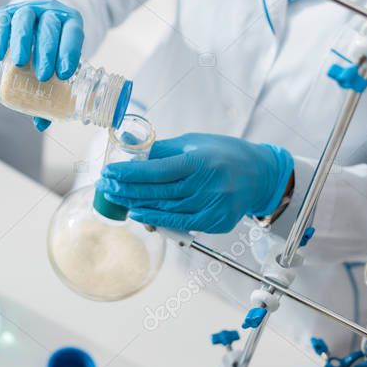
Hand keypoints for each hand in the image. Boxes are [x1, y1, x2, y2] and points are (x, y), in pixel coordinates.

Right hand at [0, 0, 83, 130]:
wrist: (32, 29)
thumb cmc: (46, 54)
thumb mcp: (54, 68)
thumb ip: (49, 92)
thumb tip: (41, 123)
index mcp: (70, 23)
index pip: (72, 32)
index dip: (69, 51)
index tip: (64, 74)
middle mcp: (50, 12)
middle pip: (50, 25)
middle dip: (47, 50)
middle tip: (43, 75)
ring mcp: (28, 9)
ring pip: (26, 18)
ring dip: (22, 41)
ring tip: (19, 63)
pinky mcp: (6, 12)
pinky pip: (2, 20)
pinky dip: (0, 37)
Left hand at [95, 133, 294, 233]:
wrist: (261, 175)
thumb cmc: (224, 154)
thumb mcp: (195, 143)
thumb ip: (164, 150)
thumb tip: (132, 151)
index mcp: (200, 162)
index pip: (156, 170)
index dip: (129, 173)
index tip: (109, 172)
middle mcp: (207, 186)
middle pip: (157, 191)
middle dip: (126, 189)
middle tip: (105, 186)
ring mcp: (212, 206)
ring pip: (165, 208)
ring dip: (136, 204)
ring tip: (116, 198)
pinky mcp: (215, 222)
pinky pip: (179, 223)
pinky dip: (156, 219)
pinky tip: (137, 213)